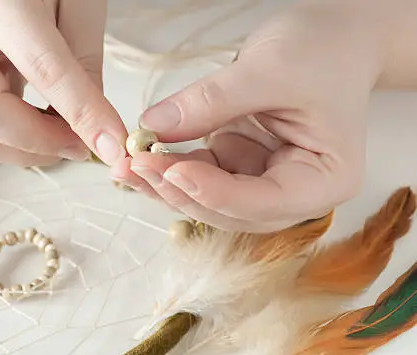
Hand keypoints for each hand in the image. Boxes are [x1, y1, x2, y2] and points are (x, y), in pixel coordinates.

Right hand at [0, 0, 126, 166]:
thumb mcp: (81, 5)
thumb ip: (86, 65)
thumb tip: (95, 128)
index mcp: (0, 6)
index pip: (44, 71)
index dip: (81, 115)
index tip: (113, 145)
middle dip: (41, 145)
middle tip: (85, 145)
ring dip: (30, 149)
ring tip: (69, 137)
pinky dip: (20, 139)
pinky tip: (50, 128)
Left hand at [111, 0, 385, 232]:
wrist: (331, 37)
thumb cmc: (322, 50)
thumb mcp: (270, 69)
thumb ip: (212, 101)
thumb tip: (154, 127)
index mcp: (326, 179)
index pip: (265, 202)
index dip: (215, 192)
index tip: (171, 171)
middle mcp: (296, 192)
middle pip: (232, 210)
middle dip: (182, 191)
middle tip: (136, 167)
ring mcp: (266, 180)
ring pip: (210, 199)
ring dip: (169, 184)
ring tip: (129, 163)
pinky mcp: (243, 165)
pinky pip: (203, 175)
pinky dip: (173, 166)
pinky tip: (145, 154)